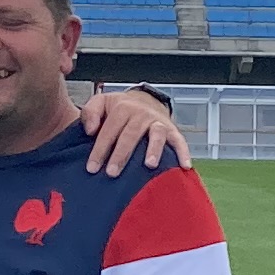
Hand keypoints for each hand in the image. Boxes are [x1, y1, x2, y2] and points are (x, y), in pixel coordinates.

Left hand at [76, 84, 195, 171]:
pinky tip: (184, 166)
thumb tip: (90, 130)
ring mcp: (158, 122)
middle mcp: (141, 114)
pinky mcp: (172, 131)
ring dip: (153, 150)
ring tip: (149, 165)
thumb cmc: (119, 109)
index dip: (100, 149)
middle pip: (131, 134)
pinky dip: (183, 153)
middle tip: (112, 173)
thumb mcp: (101, 103)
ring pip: (156, 135)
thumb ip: (90, 112)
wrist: (145, 101)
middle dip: (121, 154)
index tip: (92, 168)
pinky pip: (179, 141)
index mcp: (122, 108)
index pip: (109, 130)